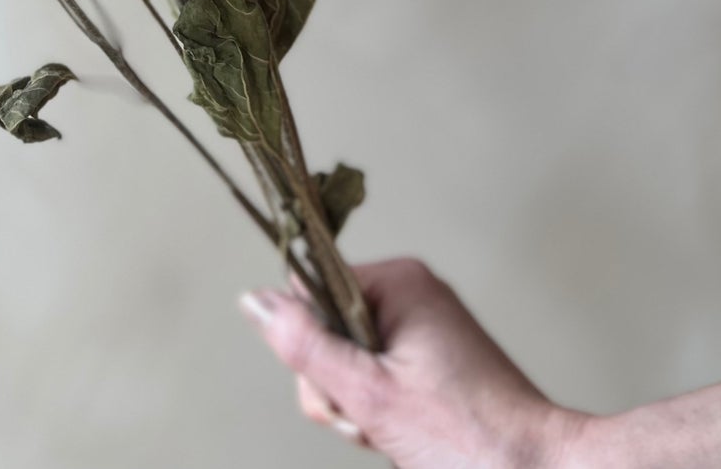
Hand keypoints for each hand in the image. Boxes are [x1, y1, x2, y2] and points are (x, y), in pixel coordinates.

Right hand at [240, 257, 586, 467]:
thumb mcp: (370, 394)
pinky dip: (379, 411)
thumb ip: (305, 345)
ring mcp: (424, 329)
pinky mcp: (432, 362)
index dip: (311, 346)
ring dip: (357, 408)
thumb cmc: (468, 438)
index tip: (343, 387)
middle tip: (373, 422)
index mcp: (398, 282)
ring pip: (349, 361)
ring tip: (393, 436)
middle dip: (337, 389)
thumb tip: (252, 299)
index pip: (311, 292)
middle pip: (327, 331)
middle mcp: (410, 294)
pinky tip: (402, 437)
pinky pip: (377, 375)